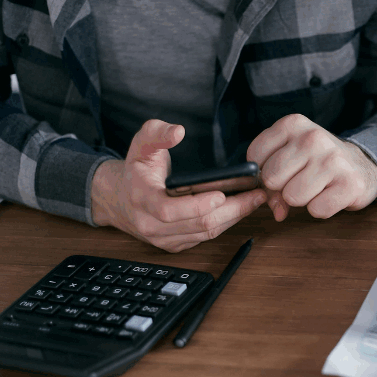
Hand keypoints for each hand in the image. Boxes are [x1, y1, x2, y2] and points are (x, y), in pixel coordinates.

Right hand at [91, 119, 267, 251]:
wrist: (119, 200)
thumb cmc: (136, 170)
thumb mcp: (140, 145)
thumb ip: (157, 133)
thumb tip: (178, 131)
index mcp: (141, 199)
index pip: (169, 210)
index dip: (197, 204)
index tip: (222, 193)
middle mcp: (151, 224)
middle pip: (198, 224)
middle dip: (232, 210)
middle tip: (257, 194)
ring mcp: (164, 238)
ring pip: (206, 233)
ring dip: (235, 217)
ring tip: (256, 200)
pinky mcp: (176, 245)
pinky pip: (206, 237)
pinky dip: (227, 224)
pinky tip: (242, 209)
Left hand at [247, 114, 376, 220]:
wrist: (361, 165)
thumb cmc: (318, 162)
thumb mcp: (291, 155)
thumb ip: (271, 179)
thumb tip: (277, 210)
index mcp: (293, 124)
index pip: (255, 157)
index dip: (263, 171)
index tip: (281, 171)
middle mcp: (313, 138)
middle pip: (272, 178)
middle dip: (282, 188)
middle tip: (299, 181)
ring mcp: (333, 160)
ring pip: (293, 197)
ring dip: (302, 200)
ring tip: (316, 187)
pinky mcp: (350, 184)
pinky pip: (317, 210)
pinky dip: (321, 209)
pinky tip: (330, 195)